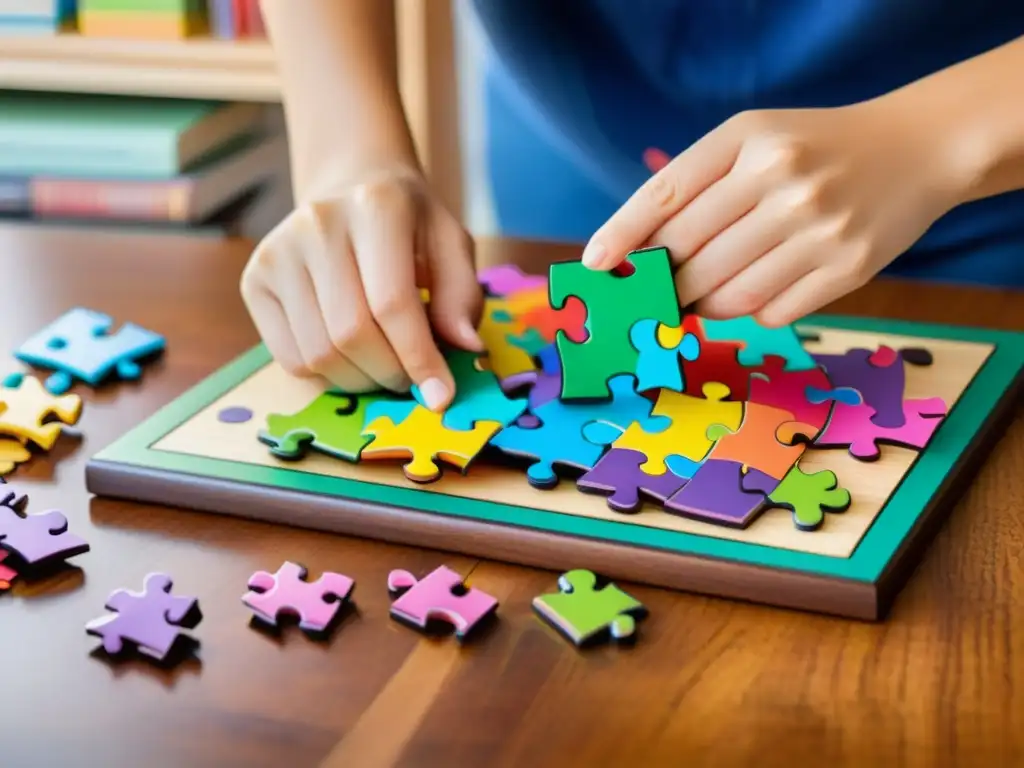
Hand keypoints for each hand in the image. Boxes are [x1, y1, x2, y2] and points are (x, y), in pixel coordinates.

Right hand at [240, 164, 483, 409]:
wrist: (350, 188)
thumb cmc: (409, 226)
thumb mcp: (451, 245)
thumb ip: (462, 296)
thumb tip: (467, 348)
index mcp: (376, 206)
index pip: (392, 303)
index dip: (419, 359)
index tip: (441, 395)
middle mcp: (317, 224)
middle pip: (351, 334)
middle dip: (390, 373)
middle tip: (410, 379)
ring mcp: (277, 252)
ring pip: (318, 354)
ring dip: (360, 380)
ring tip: (383, 368)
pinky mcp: (254, 280)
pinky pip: (290, 359)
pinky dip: (327, 375)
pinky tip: (350, 357)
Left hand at [583, 100, 962, 325]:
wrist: (918, 149)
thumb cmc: (815, 148)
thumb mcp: (755, 140)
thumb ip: (698, 186)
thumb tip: (639, 256)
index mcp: (749, 139)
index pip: (666, 194)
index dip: (622, 233)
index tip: (594, 264)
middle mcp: (782, 180)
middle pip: (689, 255)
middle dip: (664, 282)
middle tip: (660, 290)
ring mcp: (818, 226)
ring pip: (726, 294)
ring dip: (703, 304)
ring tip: (704, 294)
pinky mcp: (848, 268)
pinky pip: (771, 312)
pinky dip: (751, 312)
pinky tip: (759, 289)